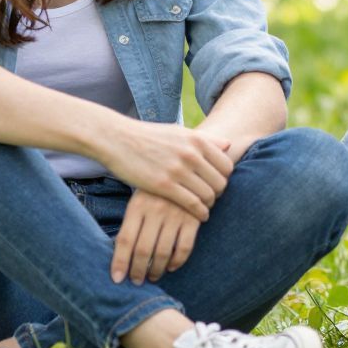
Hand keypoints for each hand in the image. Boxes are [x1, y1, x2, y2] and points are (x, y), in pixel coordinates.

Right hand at [94, 120, 234, 221]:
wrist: (118, 140)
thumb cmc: (149, 137)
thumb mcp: (180, 131)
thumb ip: (206, 139)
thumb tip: (229, 145)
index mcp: (198, 140)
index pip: (226, 165)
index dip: (225, 178)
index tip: (217, 185)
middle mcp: (191, 154)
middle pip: (220, 182)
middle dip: (219, 194)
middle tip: (212, 199)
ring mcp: (178, 170)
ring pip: (208, 194)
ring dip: (209, 204)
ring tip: (205, 208)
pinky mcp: (164, 185)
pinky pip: (192, 203)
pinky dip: (200, 212)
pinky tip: (199, 215)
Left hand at [111, 190, 200, 283]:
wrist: (186, 170)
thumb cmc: (156, 191)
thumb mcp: (139, 200)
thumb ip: (131, 224)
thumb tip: (120, 257)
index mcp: (138, 205)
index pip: (125, 240)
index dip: (120, 262)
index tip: (117, 279)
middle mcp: (156, 210)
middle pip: (143, 250)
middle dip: (138, 270)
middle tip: (136, 280)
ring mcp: (176, 214)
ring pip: (163, 252)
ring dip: (156, 270)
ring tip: (152, 276)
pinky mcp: (193, 218)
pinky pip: (185, 247)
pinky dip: (177, 261)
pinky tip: (171, 266)